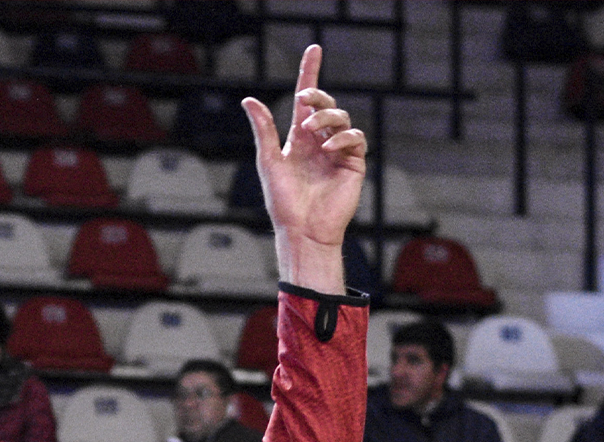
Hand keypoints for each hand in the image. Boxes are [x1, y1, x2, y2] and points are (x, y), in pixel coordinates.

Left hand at [242, 45, 367, 251]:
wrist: (302, 230)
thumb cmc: (283, 201)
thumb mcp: (269, 161)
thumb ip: (264, 130)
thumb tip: (249, 100)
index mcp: (299, 139)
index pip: (306, 100)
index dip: (310, 73)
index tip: (314, 49)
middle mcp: (319, 142)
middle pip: (325, 104)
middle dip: (316, 96)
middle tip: (303, 100)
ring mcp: (338, 152)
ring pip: (341, 117)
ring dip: (327, 117)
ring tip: (311, 131)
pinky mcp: (353, 164)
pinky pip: (354, 139)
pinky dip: (342, 138)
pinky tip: (328, 148)